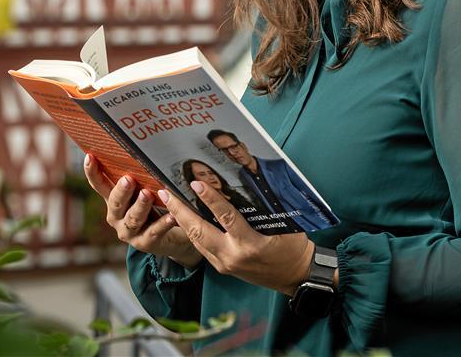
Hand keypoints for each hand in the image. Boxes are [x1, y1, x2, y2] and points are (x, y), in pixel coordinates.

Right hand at [83, 154, 201, 267]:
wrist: (170, 236)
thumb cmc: (155, 206)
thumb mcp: (144, 189)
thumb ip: (140, 175)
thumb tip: (144, 149)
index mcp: (113, 201)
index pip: (99, 185)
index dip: (92, 172)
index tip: (89, 156)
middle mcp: (116, 217)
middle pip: (115, 203)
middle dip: (121, 191)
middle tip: (128, 179)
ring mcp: (129, 232)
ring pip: (133, 218)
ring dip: (140, 206)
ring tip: (148, 194)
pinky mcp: (145, 243)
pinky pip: (154, 232)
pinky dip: (162, 223)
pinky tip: (171, 216)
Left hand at [160, 180, 313, 295]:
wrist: (295, 276)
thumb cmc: (293, 248)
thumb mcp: (282, 225)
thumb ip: (261, 209)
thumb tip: (240, 185)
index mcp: (250, 245)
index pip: (225, 217)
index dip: (210, 199)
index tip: (196, 183)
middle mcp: (233, 256)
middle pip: (199, 232)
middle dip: (180, 211)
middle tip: (165, 193)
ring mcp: (225, 264)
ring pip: (196, 241)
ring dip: (180, 221)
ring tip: (168, 202)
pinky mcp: (222, 267)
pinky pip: (201, 248)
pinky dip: (190, 232)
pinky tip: (183, 219)